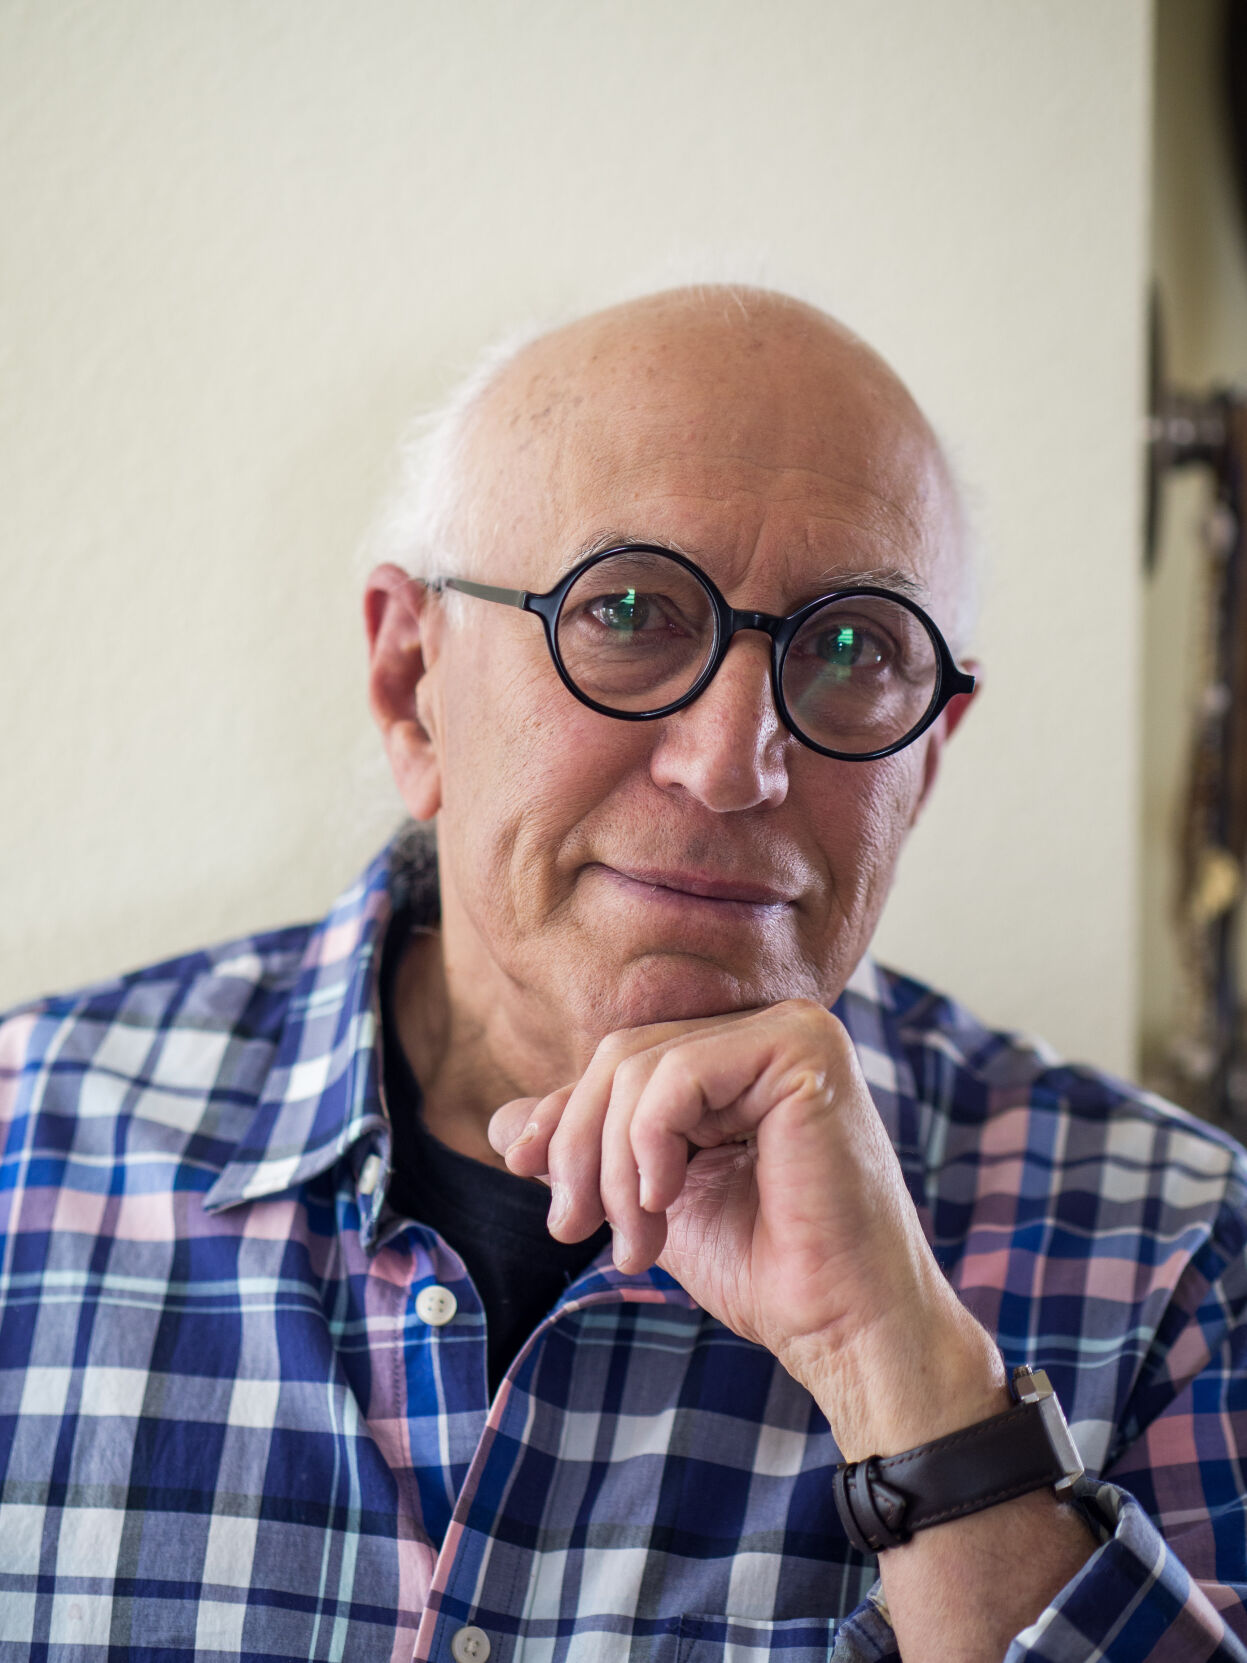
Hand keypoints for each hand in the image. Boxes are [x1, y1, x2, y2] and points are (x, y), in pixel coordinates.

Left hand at [487, 999, 1005, 1457]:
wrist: (844, 1329)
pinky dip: (648, 1144)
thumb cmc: (765, 1269)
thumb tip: (506, 1122)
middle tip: (575, 1229)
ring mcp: (794, 1031)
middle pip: (622, 1056)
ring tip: (638, 1241)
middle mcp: (771, 1028)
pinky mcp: (803, 1052)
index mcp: (741, 1055)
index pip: (623, 1058)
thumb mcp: (650, 1200)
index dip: (563, 1112)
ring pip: (640, 1066)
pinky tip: (664, 1201)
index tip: (525, 1170)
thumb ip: (589, 1153)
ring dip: (613, 1165)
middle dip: (581, 1147)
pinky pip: (676, 1075)